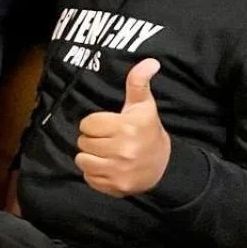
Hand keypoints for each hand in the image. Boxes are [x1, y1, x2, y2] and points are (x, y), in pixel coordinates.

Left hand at [74, 59, 169, 196]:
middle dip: (92, 139)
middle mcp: (122, 150)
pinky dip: (94, 173)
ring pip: (82, 160)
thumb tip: (150, 61)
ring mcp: (118, 170)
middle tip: (106, 139)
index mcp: (126, 127)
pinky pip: (88, 178)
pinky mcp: (115, 186)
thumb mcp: (143, 106)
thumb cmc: (148, 131)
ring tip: (104, 153)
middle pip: (83, 142)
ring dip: (89, 156)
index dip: (94, 123)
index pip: (87, 124)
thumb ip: (138, 83)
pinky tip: (107, 167)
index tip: (107, 125)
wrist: (164, 166)